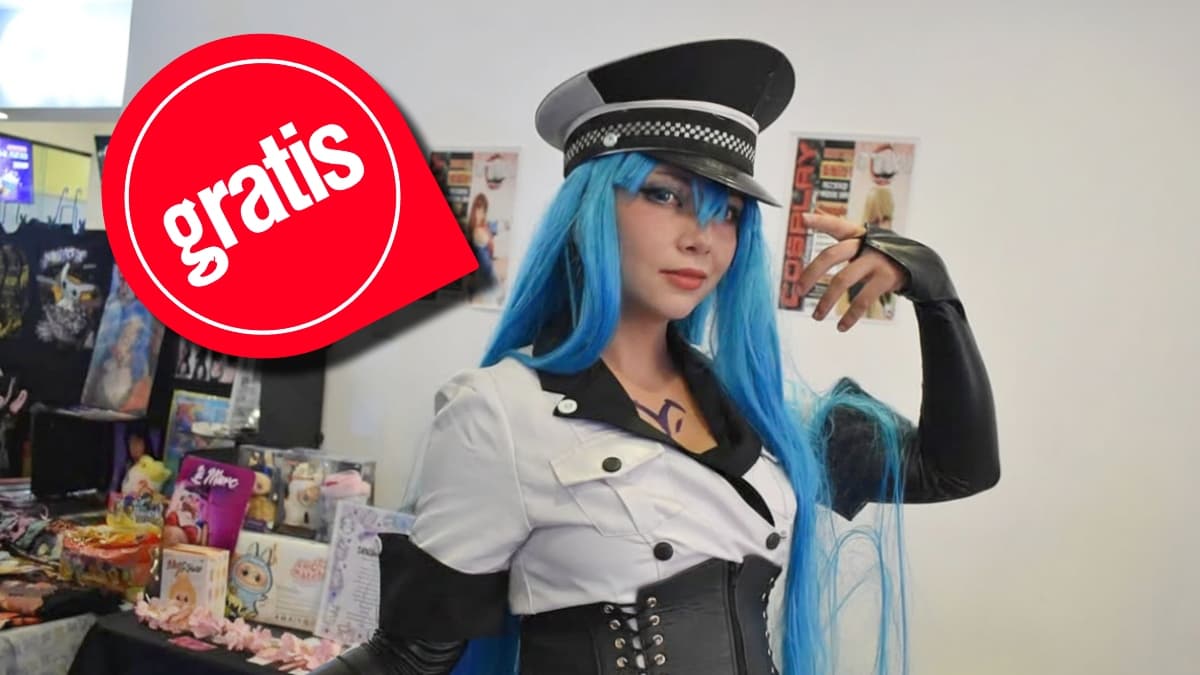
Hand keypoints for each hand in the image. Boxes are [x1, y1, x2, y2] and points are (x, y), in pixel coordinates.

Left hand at [793, 213, 905, 331]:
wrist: (919, 264)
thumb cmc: (881, 253)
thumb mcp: (863, 242)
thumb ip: (840, 237)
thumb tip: (812, 215)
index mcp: (857, 234)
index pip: (836, 225)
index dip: (820, 221)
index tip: (802, 219)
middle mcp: (866, 244)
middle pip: (831, 255)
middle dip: (811, 273)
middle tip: (798, 290)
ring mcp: (876, 260)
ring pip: (843, 280)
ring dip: (826, 301)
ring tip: (816, 316)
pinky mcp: (886, 278)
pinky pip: (863, 299)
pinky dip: (850, 315)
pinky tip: (841, 326)